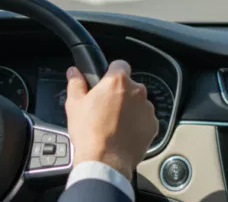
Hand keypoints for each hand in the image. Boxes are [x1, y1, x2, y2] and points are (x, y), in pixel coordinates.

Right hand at [64, 60, 157, 180]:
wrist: (105, 161)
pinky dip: (137, 123)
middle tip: (105, 108)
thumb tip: (74, 72)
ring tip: (114, 124)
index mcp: (118, 81)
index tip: (105, 82)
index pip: (119, 64)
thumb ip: (76, 83)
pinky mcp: (153, 126)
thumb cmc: (89, 132)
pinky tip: (123, 133)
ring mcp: (147, 109)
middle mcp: (137, 91)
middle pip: (129, 85)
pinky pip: (144, 119)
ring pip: (138, 102)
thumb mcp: (74, 105)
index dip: (111, 72)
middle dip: (119, 93)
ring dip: (129, 108)